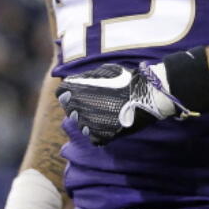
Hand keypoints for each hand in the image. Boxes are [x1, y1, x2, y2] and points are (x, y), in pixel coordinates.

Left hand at [57, 62, 195, 145]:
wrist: (146, 95)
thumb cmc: (126, 79)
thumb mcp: (102, 71)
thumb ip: (85, 78)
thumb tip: (73, 83)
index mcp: (75, 90)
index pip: (61, 94)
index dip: (71, 93)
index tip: (81, 92)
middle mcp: (78, 108)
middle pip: (70, 110)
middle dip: (80, 106)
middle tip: (99, 102)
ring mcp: (88, 124)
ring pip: (82, 125)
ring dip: (89, 120)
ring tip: (107, 113)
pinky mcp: (100, 136)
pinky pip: (93, 137)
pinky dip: (99, 132)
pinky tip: (110, 124)